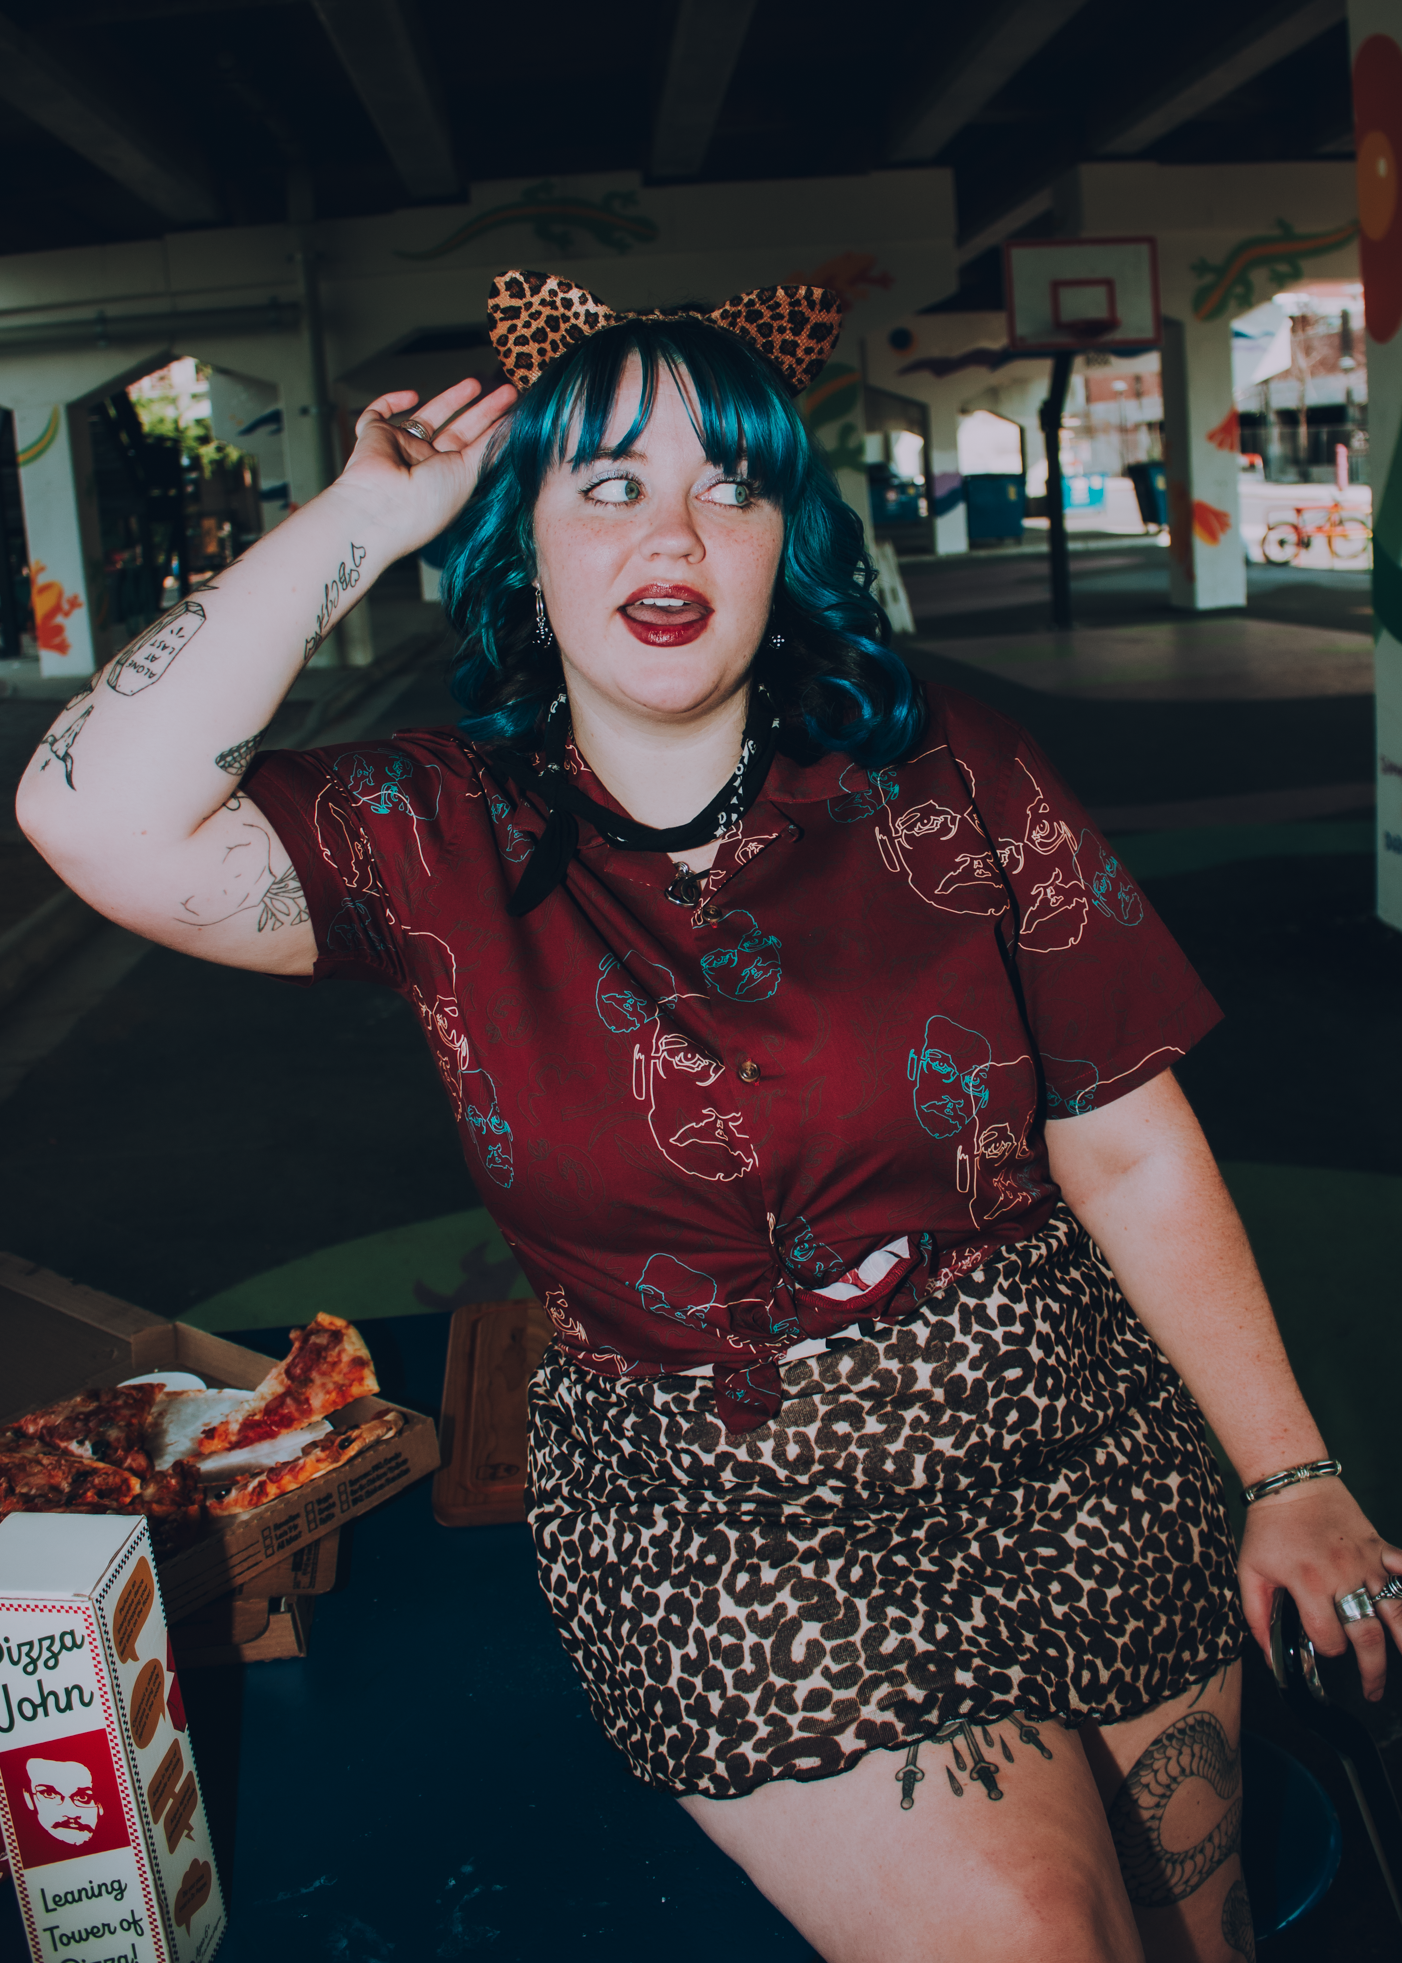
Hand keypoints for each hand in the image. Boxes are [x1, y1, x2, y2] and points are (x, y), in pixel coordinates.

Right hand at [332, 374, 517, 558]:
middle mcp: (425, 466)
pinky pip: (379, 412)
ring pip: (426, 417)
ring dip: (450, 399)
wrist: (382, 506)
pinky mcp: (373, 434)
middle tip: (507, 392)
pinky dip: (392, 400)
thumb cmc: (427, 502)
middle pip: (457, 431)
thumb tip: (514, 428)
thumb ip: (489, 448)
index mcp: (448, 481)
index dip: (494, 431)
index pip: (475, 450)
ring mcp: (399, 449)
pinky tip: (411, 395)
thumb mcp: (469, 474)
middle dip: (482, 411)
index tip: (517, 413)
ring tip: (476, 384)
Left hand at [1239, 1477, 1401, 1699]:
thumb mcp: (1249, 1570)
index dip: (1327, 1651)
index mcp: (1308, 1583)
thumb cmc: (1269, 1525)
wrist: (1290, 1481)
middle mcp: (1342, 1575)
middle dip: (1372, 1669)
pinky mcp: (1378, 1546)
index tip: (1325, 1649)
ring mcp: (1365, 1561)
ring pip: (1396, 1608)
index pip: (1328, 1638)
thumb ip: (1256, 1616)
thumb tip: (1268, 1656)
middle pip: (1367, 1635)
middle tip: (1373, 1689)